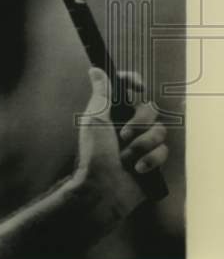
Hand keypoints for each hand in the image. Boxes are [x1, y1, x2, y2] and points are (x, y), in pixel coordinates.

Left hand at [74, 68, 168, 221]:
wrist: (103, 189)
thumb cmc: (94, 154)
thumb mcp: (95, 120)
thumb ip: (101, 94)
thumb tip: (95, 69)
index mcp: (112, 113)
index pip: (127, 89)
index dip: (134, 82)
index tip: (138, 86)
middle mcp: (128, 125)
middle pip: (150, 108)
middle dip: (139, 123)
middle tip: (123, 136)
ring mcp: (141, 143)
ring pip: (159, 131)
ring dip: (142, 145)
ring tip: (127, 157)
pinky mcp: (153, 160)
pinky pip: (163, 151)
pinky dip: (150, 160)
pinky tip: (137, 169)